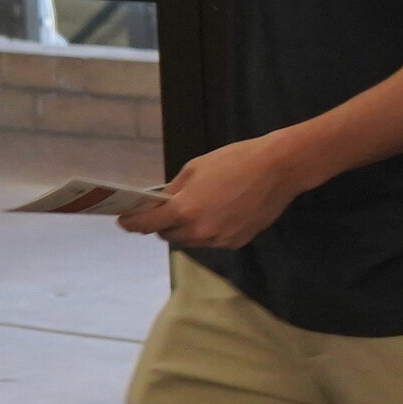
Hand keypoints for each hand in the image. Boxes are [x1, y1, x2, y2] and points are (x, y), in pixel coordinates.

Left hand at [125, 131, 315, 247]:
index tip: (123, 221)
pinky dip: (209, 231)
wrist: (279, 169)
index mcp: (185, 210)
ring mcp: (219, 240)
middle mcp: (200, 231)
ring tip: (198, 209)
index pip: (147, 225)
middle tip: (166, 210)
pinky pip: (212, 241)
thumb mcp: (196, 167)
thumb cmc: (235, 160)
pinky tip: (220, 212)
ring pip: (191, 241)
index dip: (132, 224)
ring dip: (186, 229)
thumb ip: (175, 189)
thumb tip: (161, 202)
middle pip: (168, 236)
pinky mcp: (237, 243)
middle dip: (163, 224)